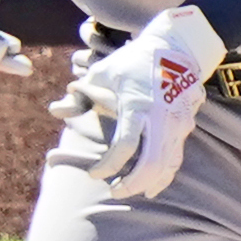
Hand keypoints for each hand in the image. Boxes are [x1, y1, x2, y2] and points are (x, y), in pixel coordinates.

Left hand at [63, 8, 226, 200]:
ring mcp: (177, 123)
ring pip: (166, 165)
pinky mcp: (185, 126)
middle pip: (150, 163)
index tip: (95, 175)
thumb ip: (80, 95)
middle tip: (114, 192)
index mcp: (137, 104)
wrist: (176, 47)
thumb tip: (54, 110)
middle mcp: (161, 117)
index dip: (109, 166)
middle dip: (132, 184)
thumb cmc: (134, 61)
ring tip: (128, 191)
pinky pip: (175, 158)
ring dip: (146, 183)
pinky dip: (163, 176)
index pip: (125, 145)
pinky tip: (152, 188)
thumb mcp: (104, 72)